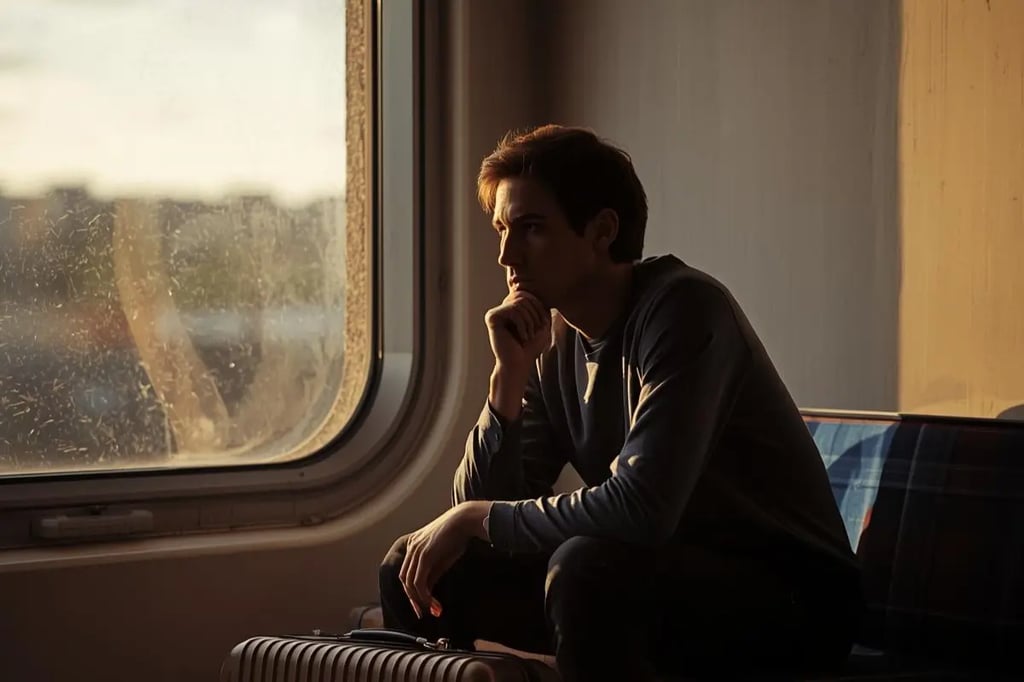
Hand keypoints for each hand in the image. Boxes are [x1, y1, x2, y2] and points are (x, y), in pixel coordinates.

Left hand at [399, 502, 489, 618]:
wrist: (465, 520)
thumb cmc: (457, 536)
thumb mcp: (442, 558)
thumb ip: (432, 573)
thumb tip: (427, 593)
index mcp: (414, 545)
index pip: (406, 574)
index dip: (412, 593)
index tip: (422, 606)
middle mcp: (411, 548)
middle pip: (405, 580)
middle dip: (414, 600)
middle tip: (424, 613)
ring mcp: (416, 551)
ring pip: (410, 584)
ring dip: (421, 601)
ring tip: (434, 610)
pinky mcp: (424, 555)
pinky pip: (419, 582)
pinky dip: (425, 596)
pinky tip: (434, 603)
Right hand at [484, 290, 551, 373]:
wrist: (519, 365)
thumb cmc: (531, 347)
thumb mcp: (541, 323)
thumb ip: (541, 305)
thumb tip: (542, 289)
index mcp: (512, 308)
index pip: (528, 294)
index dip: (539, 307)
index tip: (541, 326)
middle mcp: (502, 308)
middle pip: (524, 295)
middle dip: (535, 314)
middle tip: (535, 332)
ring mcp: (496, 312)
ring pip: (519, 303)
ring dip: (530, 321)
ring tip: (528, 336)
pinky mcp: (491, 317)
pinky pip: (513, 310)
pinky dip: (522, 324)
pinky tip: (521, 337)